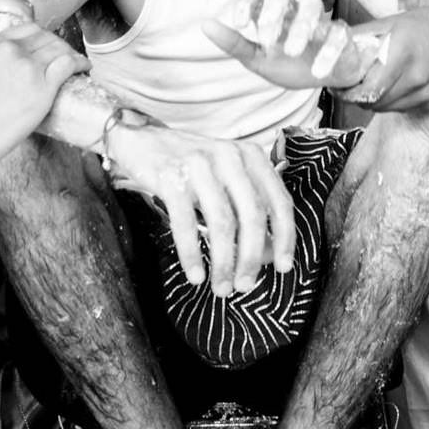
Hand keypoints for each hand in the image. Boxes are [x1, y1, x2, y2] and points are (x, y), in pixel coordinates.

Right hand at [0, 23, 87, 169]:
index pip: (24, 30)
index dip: (38, 38)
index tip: (42, 47)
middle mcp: (11, 49)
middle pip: (44, 37)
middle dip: (55, 44)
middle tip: (61, 55)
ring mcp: (29, 65)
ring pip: (59, 48)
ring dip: (70, 53)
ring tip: (75, 62)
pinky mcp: (43, 85)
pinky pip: (69, 64)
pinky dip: (80, 63)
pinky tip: (84, 68)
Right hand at [102, 118, 296, 296]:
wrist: (143, 140)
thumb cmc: (192, 166)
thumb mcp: (227, 176)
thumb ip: (249, 206)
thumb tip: (267, 255)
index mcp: (251, 156)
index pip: (278, 201)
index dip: (285, 238)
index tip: (283, 268)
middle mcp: (229, 156)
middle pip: (252, 216)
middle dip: (251, 258)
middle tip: (246, 286)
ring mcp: (200, 165)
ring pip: (221, 224)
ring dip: (224, 263)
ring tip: (221, 287)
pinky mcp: (170, 177)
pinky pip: (185, 224)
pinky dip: (192, 255)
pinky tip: (196, 276)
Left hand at [201, 0, 366, 89]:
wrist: (328, 79)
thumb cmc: (291, 64)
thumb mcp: (259, 59)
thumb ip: (234, 43)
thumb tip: (204, 25)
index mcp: (273, 14)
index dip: (248, 4)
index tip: (239, 23)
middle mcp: (295, 11)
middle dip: (274, 10)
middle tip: (265, 36)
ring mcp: (321, 20)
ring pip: (313, 7)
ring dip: (301, 28)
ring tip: (290, 52)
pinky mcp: (342, 35)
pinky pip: (338, 35)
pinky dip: (329, 53)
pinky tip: (319, 72)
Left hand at [346, 5, 428, 112]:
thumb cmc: (423, 24)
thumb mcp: (388, 23)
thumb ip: (360, 36)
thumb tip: (333, 47)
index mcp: (402, 55)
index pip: (367, 90)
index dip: (348, 93)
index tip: (338, 87)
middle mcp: (416, 78)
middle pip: (374, 102)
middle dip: (357, 97)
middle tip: (350, 86)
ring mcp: (427, 92)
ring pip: (387, 109)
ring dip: (374, 101)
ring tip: (370, 86)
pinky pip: (402, 109)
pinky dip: (391, 102)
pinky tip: (392, 87)